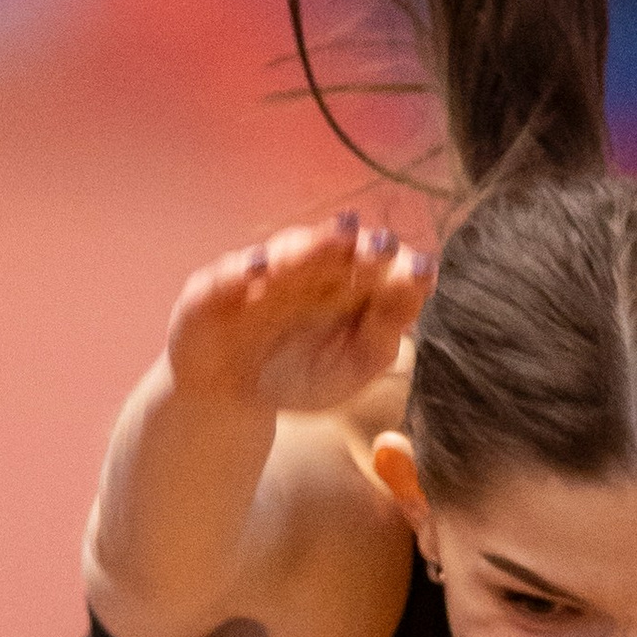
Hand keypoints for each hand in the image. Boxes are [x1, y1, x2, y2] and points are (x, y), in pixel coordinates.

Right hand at [164, 213, 432, 418]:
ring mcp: (259, 274)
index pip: (377, 265)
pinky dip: (242, 269)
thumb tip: (421, 285)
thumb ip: (385, 334)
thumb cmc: (298, 376)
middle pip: (336, 250)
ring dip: (313, 245)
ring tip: (341, 236)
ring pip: (289, 253)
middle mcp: (305, 268)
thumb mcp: (350, 368)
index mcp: (344, 284)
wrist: (229, 400)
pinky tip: (261, 267)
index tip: (424, 272)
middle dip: (360, 245)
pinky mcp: (212, 289)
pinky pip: (227, 275)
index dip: (398, 265)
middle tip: (384, 245)